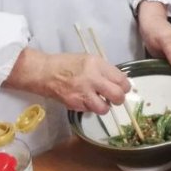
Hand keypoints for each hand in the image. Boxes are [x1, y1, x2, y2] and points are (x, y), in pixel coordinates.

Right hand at [4, 48, 130, 113]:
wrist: (45, 72)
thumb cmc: (68, 63)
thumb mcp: (89, 60)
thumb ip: (104, 70)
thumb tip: (119, 81)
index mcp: (97, 65)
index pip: (121, 79)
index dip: (125, 86)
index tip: (124, 87)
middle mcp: (92, 79)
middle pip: (117, 95)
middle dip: (120, 99)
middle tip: (116, 98)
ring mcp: (83, 93)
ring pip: (104, 108)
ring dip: (105, 106)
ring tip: (101, 101)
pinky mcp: (75, 105)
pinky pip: (90, 110)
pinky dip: (91, 107)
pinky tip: (87, 100)